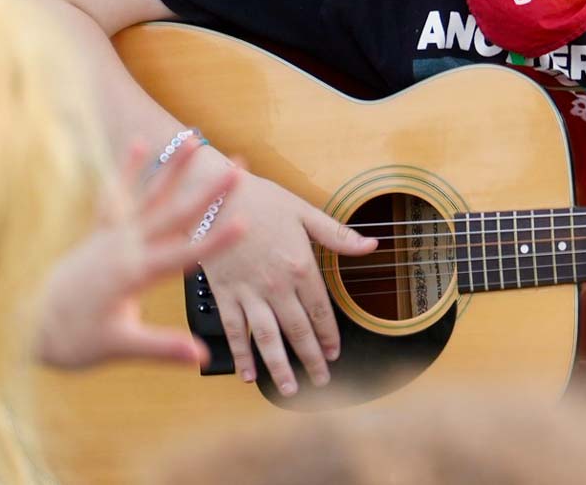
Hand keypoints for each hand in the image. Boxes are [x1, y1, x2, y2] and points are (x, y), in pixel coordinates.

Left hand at [37, 139, 247, 369]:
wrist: (23, 324)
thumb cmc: (71, 340)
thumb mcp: (118, 348)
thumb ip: (161, 348)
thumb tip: (201, 357)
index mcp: (134, 274)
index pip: (185, 256)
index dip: (217, 241)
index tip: (245, 222)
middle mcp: (124, 247)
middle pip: (174, 215)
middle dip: (207, 192)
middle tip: (236, 168)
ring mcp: (111, 235)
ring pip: (149, 196)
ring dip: (172, 167)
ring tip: (193, 137)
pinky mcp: (100, 232)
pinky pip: (116, 195)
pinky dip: (128, 170)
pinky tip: (141, 144)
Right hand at [191, 151, 376, 395]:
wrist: (213, 196)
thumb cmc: (260, 200)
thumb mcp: (305, 212)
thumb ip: (338, 236)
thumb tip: (372, 244)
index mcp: (300, 267)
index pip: (320, 312)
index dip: (329, 336)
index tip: (335, 353)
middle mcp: (276, 286)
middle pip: (297, 332)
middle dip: (311, 360)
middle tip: (321, 380)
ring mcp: (248, 293)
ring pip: (267, 339)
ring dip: (279, 367)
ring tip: (290, 389)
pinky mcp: (224, 294)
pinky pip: (234, 331)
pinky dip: (241, 354)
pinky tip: (248, 374)